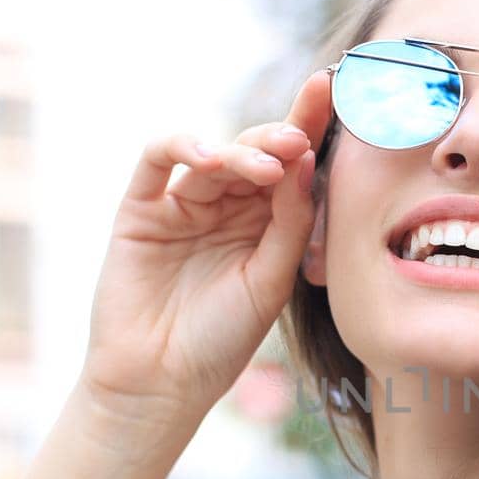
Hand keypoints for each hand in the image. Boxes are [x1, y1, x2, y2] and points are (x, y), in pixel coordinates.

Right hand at [78, 69, 331, 425]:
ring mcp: (183, 204)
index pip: (292, 167)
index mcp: (266, 223)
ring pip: (215, 153)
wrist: (161, 384)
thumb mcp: (271, 279)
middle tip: (302, 136)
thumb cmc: (222, 341)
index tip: (336, 94)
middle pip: (257, 151)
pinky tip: (207, 156)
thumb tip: (306, 159)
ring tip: (267, 164)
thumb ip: (290, 221)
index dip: (312, 128)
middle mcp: (227, 207)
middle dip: (282, 134)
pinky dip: (182, 146)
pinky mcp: (142, 208)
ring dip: (242, 151)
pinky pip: (157, 160)